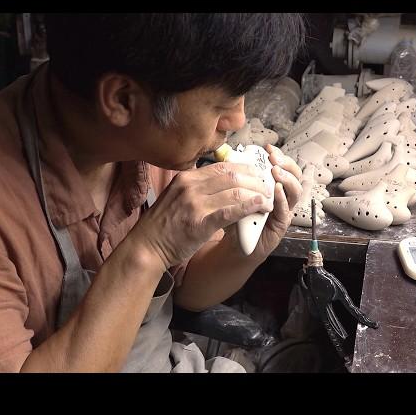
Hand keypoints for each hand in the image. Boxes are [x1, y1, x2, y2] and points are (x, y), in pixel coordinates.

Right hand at [131, 161, 273, 270]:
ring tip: (269, 199)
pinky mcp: (200, 223)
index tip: (259, 175)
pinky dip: (249, 207)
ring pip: (235, 192)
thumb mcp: (176, 195)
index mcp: (186, 178)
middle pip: (233, 176)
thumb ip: (197, 186)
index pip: (224, 166)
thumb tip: (223, 180)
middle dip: (256, 180)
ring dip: (257, 194)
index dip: (246, 169)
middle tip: (268, 187)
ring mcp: (195, 204)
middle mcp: (190, 186)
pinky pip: (230, 211)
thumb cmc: (163, 225)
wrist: (146, 247)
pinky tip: (261, 206)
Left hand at [246, 144, 302, 260]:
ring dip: (287, 179)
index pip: (284, 166)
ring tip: (276, 172)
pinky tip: (276, 190)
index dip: (279, 156)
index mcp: (275, 185)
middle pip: (296, 176)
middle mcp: (283, 196)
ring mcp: (285, 210)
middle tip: (274, 159)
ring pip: (296, 192)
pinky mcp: (282, 224)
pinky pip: (286, 210)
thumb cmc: (238, 216)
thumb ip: (238, 177)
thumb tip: (231, 155)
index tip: (268, 148)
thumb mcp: (236, 193)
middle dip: (287, 164)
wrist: (237, 243)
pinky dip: (282, 199)